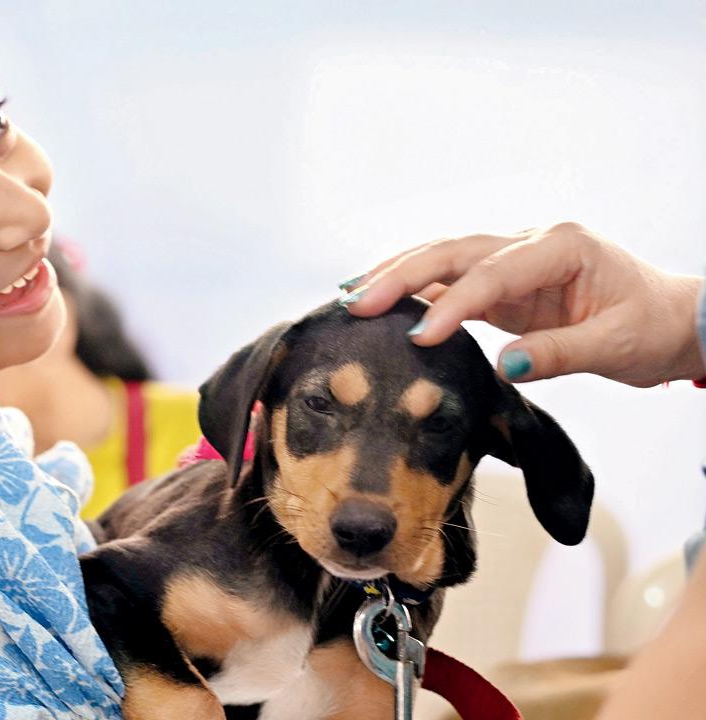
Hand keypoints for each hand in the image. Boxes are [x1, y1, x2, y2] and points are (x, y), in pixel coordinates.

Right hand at [337, 222, 704, 386]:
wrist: (672, 320)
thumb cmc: (652, 326)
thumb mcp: (615, 345)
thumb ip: (557, 354)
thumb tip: (502, 367)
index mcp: (561, 246)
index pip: (492, 273)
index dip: (452, 305)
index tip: (419, 338)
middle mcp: (530, 243)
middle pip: (452, 252)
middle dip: (400, 275)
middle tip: (357, 302)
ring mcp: (512, 261)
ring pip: (442, 260)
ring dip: (396, 276)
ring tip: (351, 295)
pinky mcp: (502, 285)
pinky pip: (449, 283)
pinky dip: (412, 292)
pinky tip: (380, 301)